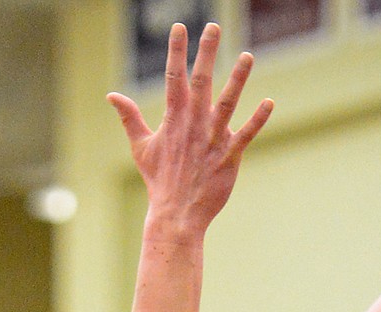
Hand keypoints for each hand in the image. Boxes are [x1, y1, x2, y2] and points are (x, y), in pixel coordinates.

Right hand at [108, 23, 271, 233]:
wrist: (175, 216)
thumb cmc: (159, 181)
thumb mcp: (141, 147)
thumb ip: (129, 117)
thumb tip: (111, 96)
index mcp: (173, 118)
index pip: (173, 77)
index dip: (176, 51)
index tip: (179, 27)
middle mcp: (193, 124)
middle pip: (201, 81)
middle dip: (206, 52)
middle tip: (213, 26)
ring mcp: (212, 139)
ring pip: (227, 103)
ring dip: (238, 79)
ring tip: (248, 55)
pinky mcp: (228, 157)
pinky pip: (245, 135)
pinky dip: (257, 119)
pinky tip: (269, 102)